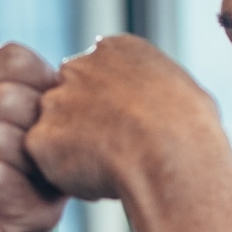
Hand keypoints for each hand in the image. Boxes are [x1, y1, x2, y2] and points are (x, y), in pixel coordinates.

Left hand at [25, 34, 223, 201]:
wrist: (171, 153)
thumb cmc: (191, 129)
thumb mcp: (185, 90)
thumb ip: (157, 89)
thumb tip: (161, 102)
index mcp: (116, 49)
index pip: (97, 74)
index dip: (109, 107)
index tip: (127, 127)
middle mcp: (78, 67)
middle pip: (67, 97)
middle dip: (82, 124)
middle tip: (113, 152)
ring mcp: (54, 100)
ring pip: (53, 129)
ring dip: (72, 150)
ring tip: (108, 169)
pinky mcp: (40, 137)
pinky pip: (45, 161)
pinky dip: (65, 176)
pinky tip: (95, 181)